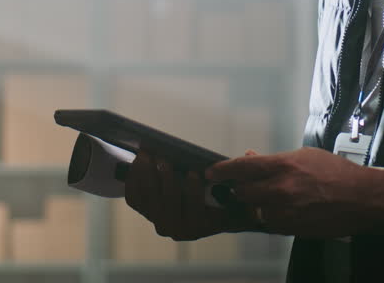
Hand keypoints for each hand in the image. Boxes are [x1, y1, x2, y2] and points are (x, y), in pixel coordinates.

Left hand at [124, 150, 258, 240]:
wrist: (201, 208)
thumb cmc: (219, 195)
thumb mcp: (233, 189)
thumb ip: (240, 176)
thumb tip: (249, 154)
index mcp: (201, 226)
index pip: (194, 212)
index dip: (193, 193)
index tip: (194, 172)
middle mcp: (178, 229)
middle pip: (167, 207)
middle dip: (164, 181)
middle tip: (164, 160)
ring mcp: (160, 222)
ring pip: (148, 202)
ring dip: (146, 177)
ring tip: (148, 156)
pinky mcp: (146, 212)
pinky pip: (136, 198)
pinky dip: (134, 180)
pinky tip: (138, 162)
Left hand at [206, 147, 377, 238]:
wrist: (362, 198)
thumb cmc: (337, 174)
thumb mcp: (305, 156)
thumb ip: (275, 160)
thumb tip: (251, 157)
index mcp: (283, 165)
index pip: (242, 167)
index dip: (222, 170)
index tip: (211, 173)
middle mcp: (281, 189)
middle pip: (243, 192)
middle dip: (241, 190)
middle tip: (244, 187)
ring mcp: (286, 211)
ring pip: (256, 211)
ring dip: (258, 205)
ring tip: (274, 199)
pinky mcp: (292, 228)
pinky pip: (271, 224)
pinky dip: (273, 218)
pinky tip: (287, 210)